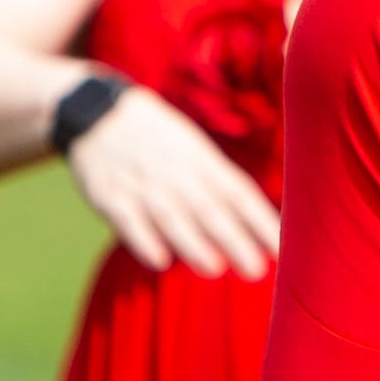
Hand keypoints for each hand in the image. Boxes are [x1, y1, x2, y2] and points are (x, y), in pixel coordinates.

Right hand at [63, 83, 279, 277]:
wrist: (96, 111)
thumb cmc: (160, 139)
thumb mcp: (195, 149)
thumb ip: (221, 185)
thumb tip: (256, 227)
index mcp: (202, 160)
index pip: (239, 193)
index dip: (261, 222)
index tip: (283, 250)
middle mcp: (176, 172)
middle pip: (209, 208)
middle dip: (233, 239)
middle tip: (256, 270)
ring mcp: (142, 184)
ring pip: (171, 215)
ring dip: (192, 243)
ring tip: (214, 268)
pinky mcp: (109, 195)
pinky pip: (128, 220)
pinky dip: (144, 240)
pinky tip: (160, 261)